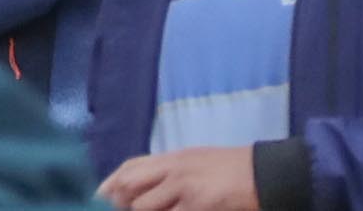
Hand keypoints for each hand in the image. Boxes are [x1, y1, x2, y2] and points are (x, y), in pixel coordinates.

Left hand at [102, 148, 260, 210]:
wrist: (266, 174)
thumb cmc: (234, 172)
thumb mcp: (197, 163)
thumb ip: (170, 174)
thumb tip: (142, 192)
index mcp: (173, 157)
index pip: (130, 167)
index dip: (108, 184)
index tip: (96, 198)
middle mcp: (174, 168)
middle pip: (129, 184)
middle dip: (117, 203)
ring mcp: (184, 187)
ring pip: (143, 207)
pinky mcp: (198, 205)